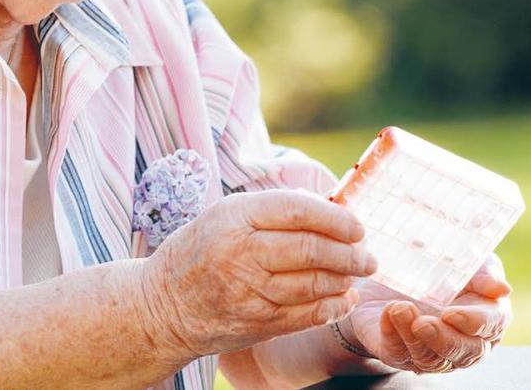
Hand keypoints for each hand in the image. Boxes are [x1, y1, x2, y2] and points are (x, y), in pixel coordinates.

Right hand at [137, 188, 377, 357]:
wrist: (163, 305)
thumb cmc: (200, 250)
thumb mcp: (224, 215)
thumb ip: (271, 211)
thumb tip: (328, 209)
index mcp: (233, 216)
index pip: (298, 210)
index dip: (336, 218)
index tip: (357, 226)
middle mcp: (241, 252)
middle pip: (311, 249)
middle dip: (350, 253)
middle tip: (368, 255)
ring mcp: (249, 291)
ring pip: (314, 284)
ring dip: (345, 279)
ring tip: (356, 273)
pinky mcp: (257, 323)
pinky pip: (307, 315)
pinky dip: (333, 307)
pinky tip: (343, 299)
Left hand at [340, 253, 511, 373]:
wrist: (385, 272)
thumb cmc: (435, 266)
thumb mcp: (461, 260)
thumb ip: (482, 272)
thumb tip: (502, 289)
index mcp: (484, 317)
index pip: (492, 326)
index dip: (475, 322)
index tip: (451, 313)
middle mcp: (463, 341)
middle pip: (465, 352)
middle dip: (444, 339)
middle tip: (423, 323)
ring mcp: (430, 351)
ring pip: (431, 359)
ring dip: (414, 338)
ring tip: (398, 310)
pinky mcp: (398, 353)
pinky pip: (398, 353)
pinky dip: (392, 335)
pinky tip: (388, 315)